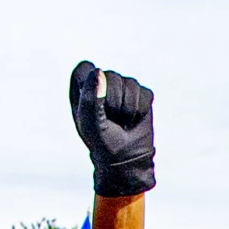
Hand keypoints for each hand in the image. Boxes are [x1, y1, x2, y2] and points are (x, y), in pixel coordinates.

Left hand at [69, 61, 156, 198]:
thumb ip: (90, 97)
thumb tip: (100, 72)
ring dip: (128, 109)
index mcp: (83, 89)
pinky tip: (133, 120)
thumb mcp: (90, 123)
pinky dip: (140, 110)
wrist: (125, 159)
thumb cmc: (102, 142)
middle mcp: (102, 84)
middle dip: (113, 101)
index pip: (85, 69)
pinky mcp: (142, 95)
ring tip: (122, 121)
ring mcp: (124, 88)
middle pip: (110, 75)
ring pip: (130, 84)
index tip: (94, 104)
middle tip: (110, 120)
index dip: (90, 84)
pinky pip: (145, 94)